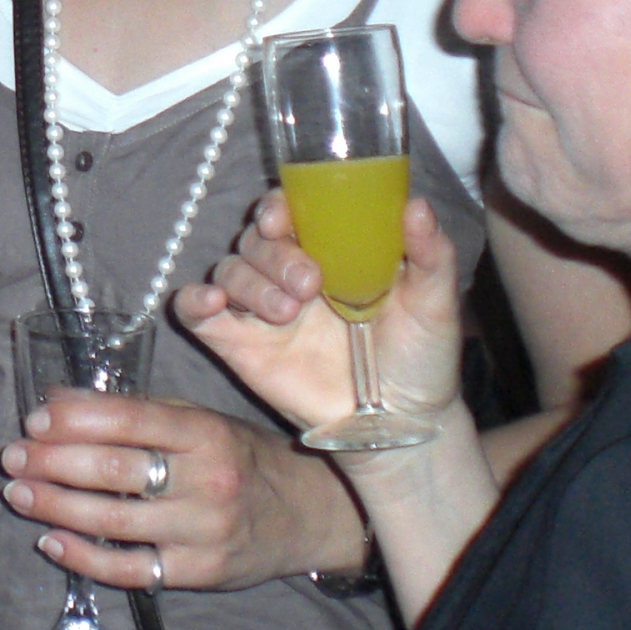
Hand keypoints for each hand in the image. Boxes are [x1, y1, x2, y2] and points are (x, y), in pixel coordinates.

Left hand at [0, 392, 360, 589]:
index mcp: (205, 433)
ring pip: (114, 521)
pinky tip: (50, 541)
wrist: (308, 513)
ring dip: (55, 507)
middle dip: (52, 463)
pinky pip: (131, 570)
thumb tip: (57, 400)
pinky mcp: (199, 573)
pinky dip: (83, 558)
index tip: (34, 421)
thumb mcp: (199, 420)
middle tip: (12, 457)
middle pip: (114, 471)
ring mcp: (203, 532)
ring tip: (18, 493)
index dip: (75, 420)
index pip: (130, 421)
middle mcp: (207, 481)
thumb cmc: (241, 457)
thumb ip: (133, 411)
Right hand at [178, 191, 465, 440]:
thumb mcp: (436, 303)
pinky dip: (194, 301)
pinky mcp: (237, 344)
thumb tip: (415, 205)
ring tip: (287, 313)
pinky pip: (195, 313)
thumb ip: (430, 253)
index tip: (285, 219)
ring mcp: (260, 309)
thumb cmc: (420, 357)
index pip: (289, 211)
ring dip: (250, 283)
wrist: (401, 423)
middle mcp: (289, 274)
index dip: (278, 208)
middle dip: (274, 255)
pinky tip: (211, 303)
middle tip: (309, 284)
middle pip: (256, 240)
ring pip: (229, 270)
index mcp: (330, 252)